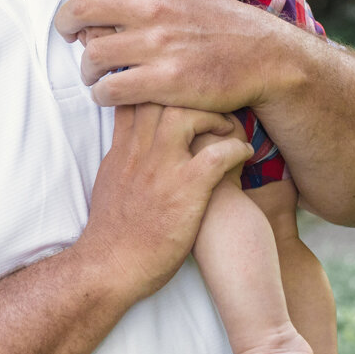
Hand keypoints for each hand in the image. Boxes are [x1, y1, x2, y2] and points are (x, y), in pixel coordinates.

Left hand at [54, 0, 292, 111]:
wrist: (263, 56)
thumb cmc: (220, 24)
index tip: (79, 9)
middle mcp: (152, 8)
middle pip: (81, 10)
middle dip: (67, 27)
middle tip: (71, 39)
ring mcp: (157, 45)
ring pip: (91, 54)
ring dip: (86, 68)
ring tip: (94, 74)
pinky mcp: (164, 81)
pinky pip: (109, 89)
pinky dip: (101, 95)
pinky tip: (109, 94)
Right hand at [75, 103, 249, 302]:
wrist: (111, 268)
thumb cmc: (113, 231)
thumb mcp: (109, 181)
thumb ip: (122, 153)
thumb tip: (129, 134)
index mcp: (122, 149)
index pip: (135, 96)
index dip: (160, 85)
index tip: (182, 91)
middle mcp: (140, 152)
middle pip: (161, 95)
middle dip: (190, 93)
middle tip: (211, 106)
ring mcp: (163, 170)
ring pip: (188, 115)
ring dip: (214, 116)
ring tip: (228, 129)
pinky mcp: (186, 190)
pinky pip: (219, 154)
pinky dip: (237, 148)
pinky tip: (245, 155)